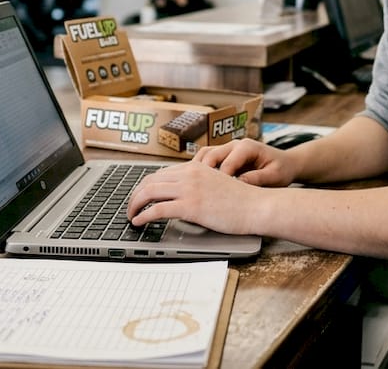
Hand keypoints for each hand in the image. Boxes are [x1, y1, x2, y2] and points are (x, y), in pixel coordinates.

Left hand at [126, 162, 267, 235]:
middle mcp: (189, 174)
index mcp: (196, 167)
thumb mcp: (217, 183)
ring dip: (135, 205)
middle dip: (136, 194)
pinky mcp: (190, 206)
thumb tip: (184, 197)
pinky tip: (139, 222)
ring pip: (149, 192)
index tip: (141, 196)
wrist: (257, 206)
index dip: (146, 185)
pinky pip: (158, 209)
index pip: (161, 173)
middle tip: (131, 207)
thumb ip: (199, 185)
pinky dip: (144, 216)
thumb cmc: (242, 200)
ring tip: (131, 215)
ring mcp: (189, 189)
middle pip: (150, 180)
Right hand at [194, 138, 298, 187]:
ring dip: (198, 171)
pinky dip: (200, 171)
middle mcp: (234, 145)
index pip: (226, 164)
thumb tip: (239, 184)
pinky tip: (199, 186)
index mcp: (247, 147)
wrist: (286, 163)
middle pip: (210, 156)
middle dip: (203, 175)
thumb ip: (257, 179)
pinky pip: (206, 160)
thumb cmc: (282, 170)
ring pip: (204, 155)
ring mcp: (227, 149)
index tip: (216, 197)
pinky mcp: (224, 156)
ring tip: (194, 189)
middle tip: (199, 194)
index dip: (219, 181)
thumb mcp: (274, 176)